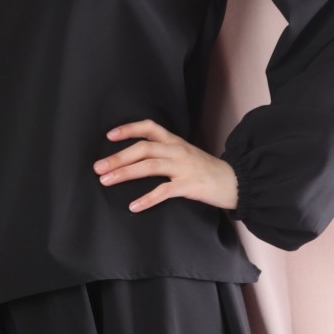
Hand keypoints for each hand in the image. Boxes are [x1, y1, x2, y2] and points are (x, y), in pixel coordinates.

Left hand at [92, 118, 237, 211]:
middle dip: (118, 157)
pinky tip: (134, 205)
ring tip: (107, 180)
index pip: (149, 128)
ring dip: (125, 173)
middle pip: (143, 148)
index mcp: (175, 142)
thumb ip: (165, 152)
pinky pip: (164, 191)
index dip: (129, 129)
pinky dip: (147, 199)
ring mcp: (183, 167)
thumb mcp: (185, 154)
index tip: (110, 136)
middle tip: (98, 167)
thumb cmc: (206, 169)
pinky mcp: (189, 185)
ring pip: (150, 165)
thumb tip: (137, 157)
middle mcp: (177, 151)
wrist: (235, 181)